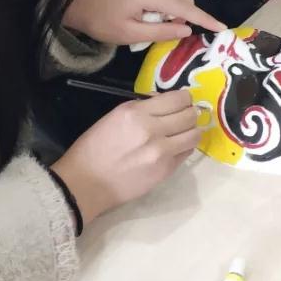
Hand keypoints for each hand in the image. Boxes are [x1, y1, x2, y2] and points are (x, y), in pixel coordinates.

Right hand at [51, 91, 202, 223]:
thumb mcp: (113, 117)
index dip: (184, 97)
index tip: (184, 99)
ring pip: (194, 134)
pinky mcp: (166, 170)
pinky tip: (178, 146)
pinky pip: (186, 153)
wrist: (86, 183)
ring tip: (186, 130)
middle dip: (191, 112)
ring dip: (193, 130)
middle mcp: (152, 130)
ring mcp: (162, 152)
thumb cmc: (93, 147)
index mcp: (135, 113)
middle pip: (189, 115)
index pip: (176, 99)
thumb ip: (140, 107)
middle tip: (188, 114)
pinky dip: (185, 146)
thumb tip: (163, 102)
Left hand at [63, 0, 225, 45]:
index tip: (221, 28)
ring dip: (172, 12)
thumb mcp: (131, 34)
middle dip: (181, 17)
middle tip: (161, 31)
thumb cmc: (103, 23)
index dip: (203, 19)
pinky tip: (148, 14)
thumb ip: (162, 31)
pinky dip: (165, 6)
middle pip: (183, 0)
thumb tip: (188, 29)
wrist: (81, 5)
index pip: (183, 7)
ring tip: (149, 23)